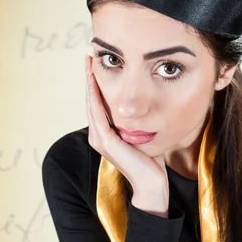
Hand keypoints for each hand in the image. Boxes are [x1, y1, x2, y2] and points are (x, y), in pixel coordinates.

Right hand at [85, 54, 168, 195]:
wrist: (152, 184)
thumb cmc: (151, 161)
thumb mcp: (143, 135)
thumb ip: (138, 122)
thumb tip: (144, 106)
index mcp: (104, 135)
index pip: (97, 104)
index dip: (95, 85)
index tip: (96, 65)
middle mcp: (98, 136)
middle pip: (91, 101)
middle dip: (89, 79)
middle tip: (88, 57)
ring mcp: (99, 139)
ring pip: (91, 104)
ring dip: (90, 83)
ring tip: (89, 64)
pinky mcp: (106, 141)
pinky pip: (98, 113)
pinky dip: (95, 96)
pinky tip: (94, 81)